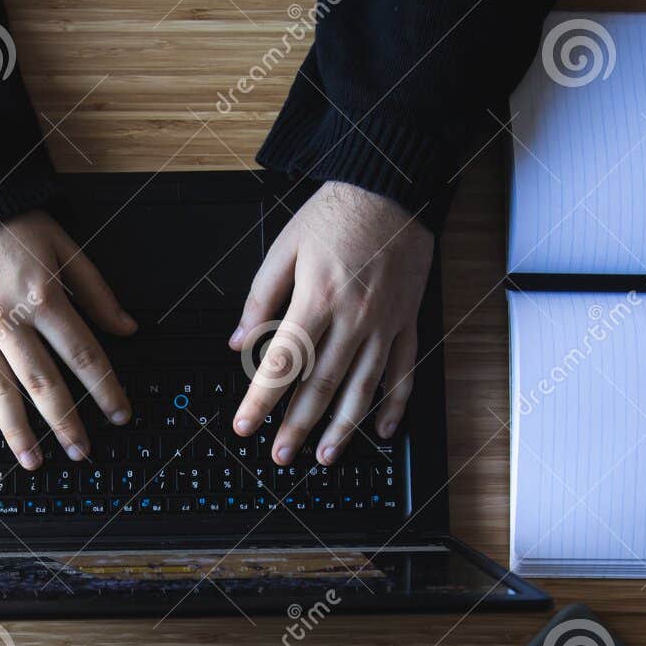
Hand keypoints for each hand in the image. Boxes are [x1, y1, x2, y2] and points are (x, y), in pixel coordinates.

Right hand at [0, 211, 136, 468]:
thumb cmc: (5, 220)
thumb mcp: (61, 244)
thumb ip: (96, 289)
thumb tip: (127, 328)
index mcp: (42, 296)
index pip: (83, 354)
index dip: (105, 387)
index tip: (119, 413)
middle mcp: (6, 319)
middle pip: (42, 382)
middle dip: (65, 422)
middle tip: (81, 452)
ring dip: (16, 431)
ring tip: (33, 461)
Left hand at [229, 181, 433, 465]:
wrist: (393, 188)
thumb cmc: (337, 214)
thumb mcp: (285, 248)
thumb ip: (260, 299)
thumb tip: (239, 342)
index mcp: (317, 299)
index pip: (283, 362)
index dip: (261, 399)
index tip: (246, 425)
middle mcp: (353, 318)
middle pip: (321, 385)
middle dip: (298, 426)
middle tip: (281, 455)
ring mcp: (384, 324)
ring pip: (363, 388)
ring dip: (343, 427)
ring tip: (325, 456)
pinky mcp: (407, 322)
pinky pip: (403, 372)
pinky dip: (394, 405)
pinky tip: (381, 430)